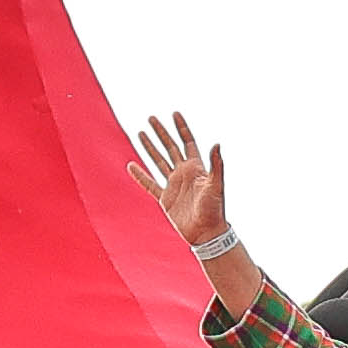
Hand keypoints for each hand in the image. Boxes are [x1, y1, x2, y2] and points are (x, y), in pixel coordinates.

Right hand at [133, 113, 229, 248]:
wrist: (206, 233)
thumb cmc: (214, 210)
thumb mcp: (216, 185)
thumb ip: (216, 165)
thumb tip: (217, 143)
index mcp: (196, 168)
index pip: (187, 142)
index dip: (182, 128)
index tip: (175, 113)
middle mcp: (184, 173)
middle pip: (170, 148)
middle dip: (161, 132)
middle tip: (151, 118)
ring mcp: (173, 185)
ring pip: (158, 161)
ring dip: (149, 148)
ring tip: (140, 133)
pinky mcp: (165, 198)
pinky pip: (149, 183)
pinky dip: (139, 175)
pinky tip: (131, 165)